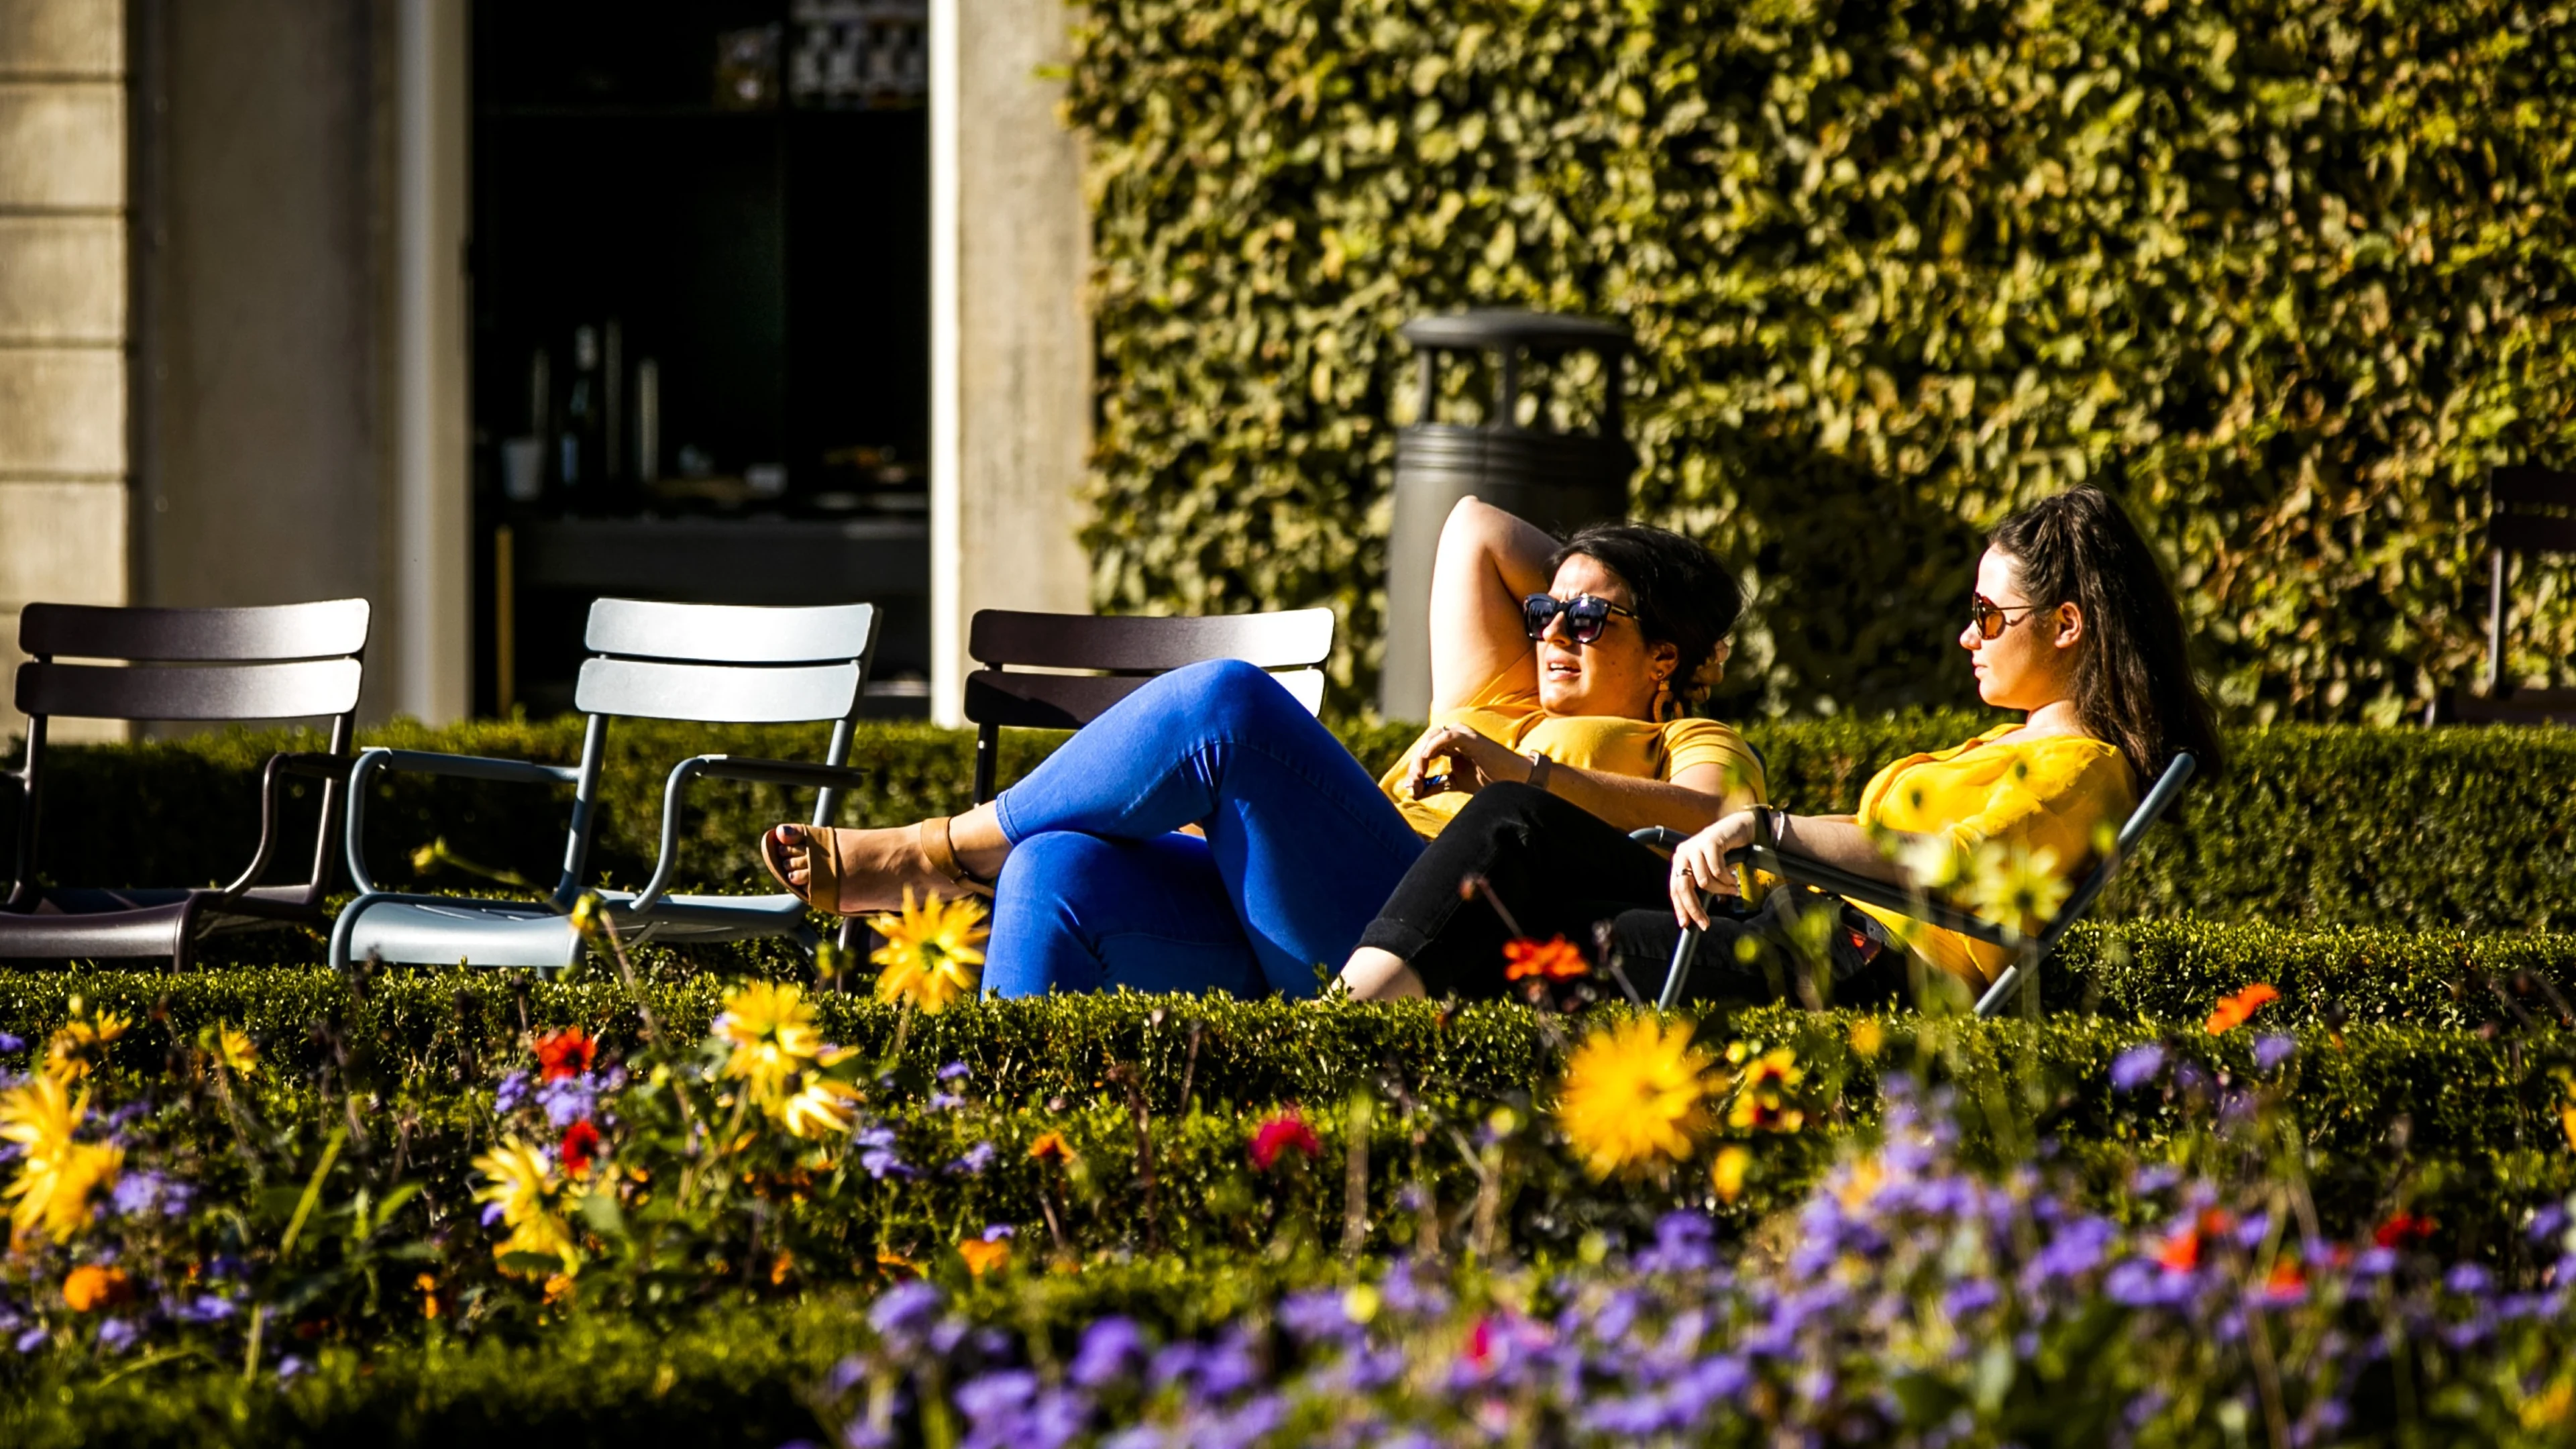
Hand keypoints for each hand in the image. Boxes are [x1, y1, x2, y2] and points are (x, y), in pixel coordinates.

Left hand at [1403, 723, 1525, 799]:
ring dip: (1421, 759)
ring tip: (1418, 778)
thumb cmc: (1490, 779)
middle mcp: (1455, 735)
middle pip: (1425, 745)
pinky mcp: (1470, 737)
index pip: (1425, 752)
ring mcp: (1463, 734)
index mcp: (1451, 744)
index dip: (1416, 769)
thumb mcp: (1457, 782)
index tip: (1411, 789)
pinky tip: (1426, 757)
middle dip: (1416, 766)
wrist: (1514, 781)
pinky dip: (1434, 745)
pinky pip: (1447, 736)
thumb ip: (1437, 785)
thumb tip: (1414, 793)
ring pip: (1432, 739)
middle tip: (1412, 785)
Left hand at [1668, 810, 1760, 928]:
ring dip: (1721, 890)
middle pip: (1684, 887)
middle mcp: (1683, 853)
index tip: (1686, 924)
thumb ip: (1700, 886)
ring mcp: (1695, 846)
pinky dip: (1727, 879)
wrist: (1738, 828)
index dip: (1680, 908)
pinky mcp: (1709, 842)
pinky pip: (1717, 871)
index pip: (1674, 889)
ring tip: (1732, 889)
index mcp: (1679, 861)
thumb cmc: (1722, 852)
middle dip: (1695, 908)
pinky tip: (1733, 878)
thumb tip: (1697, 913)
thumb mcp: (1707, 869)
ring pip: (1704, 881)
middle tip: (1706, 923)